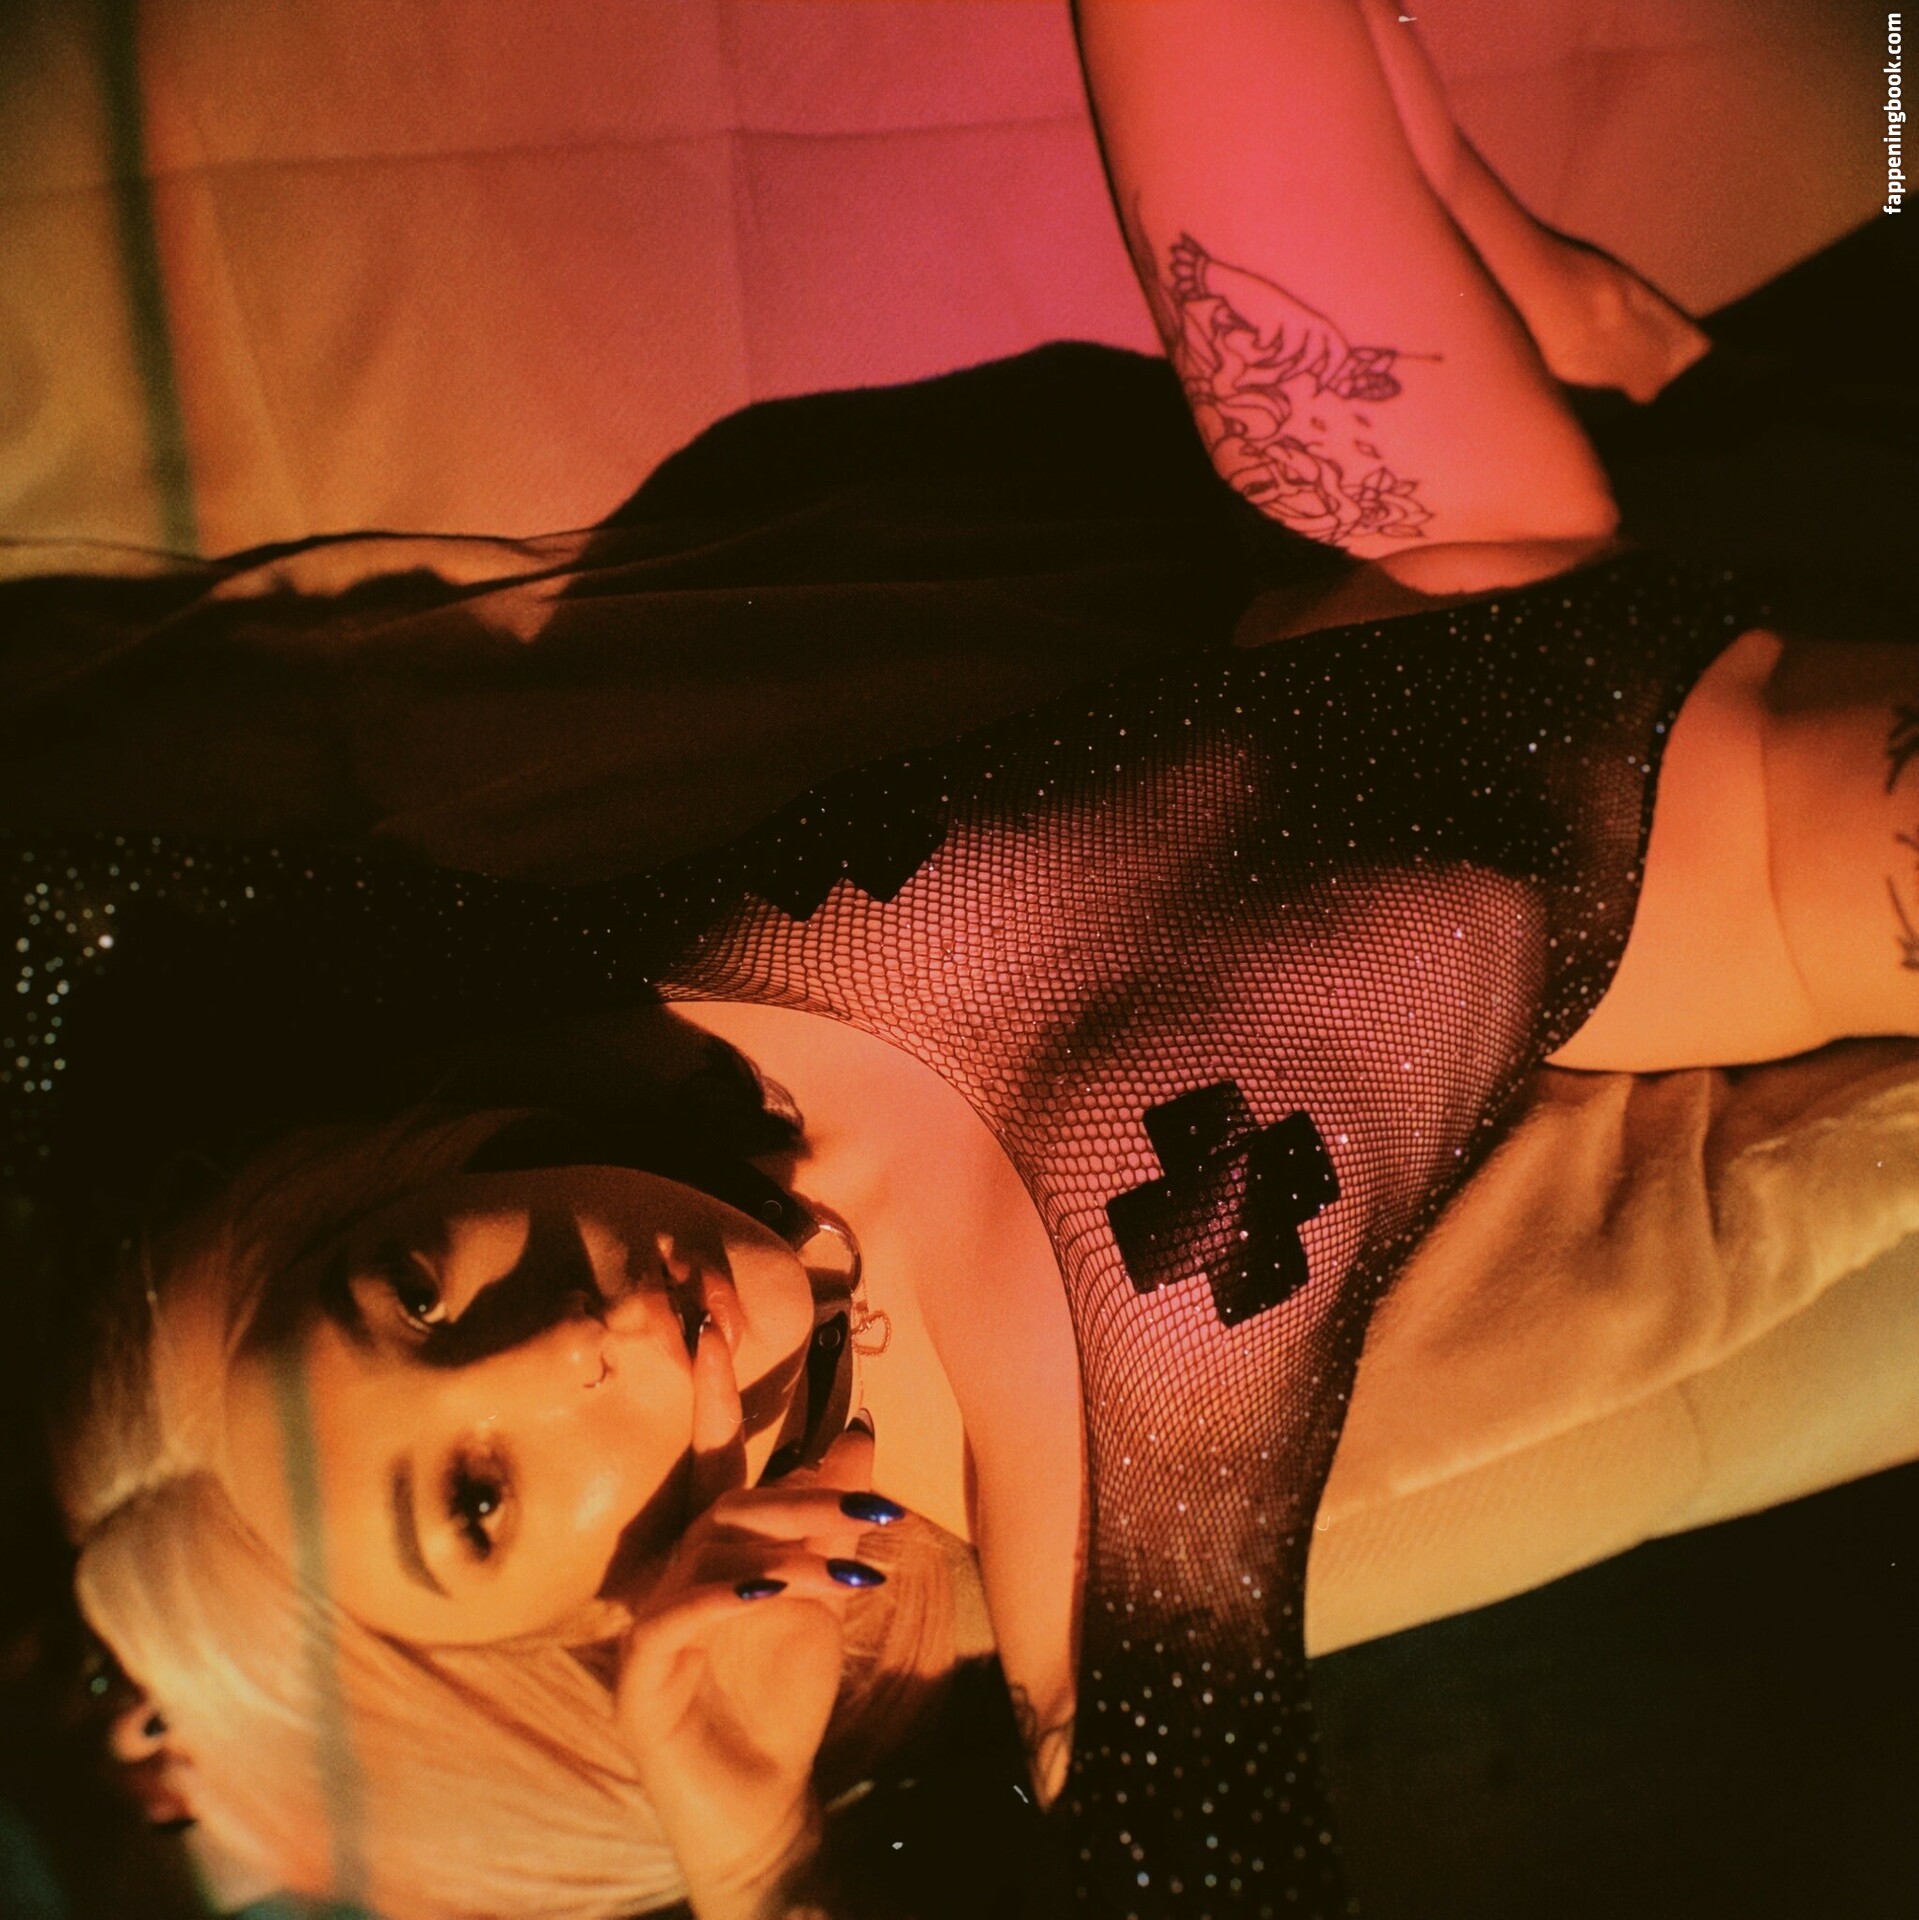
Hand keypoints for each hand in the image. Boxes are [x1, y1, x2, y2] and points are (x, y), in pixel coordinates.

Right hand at [614, 1339, 896, 1919]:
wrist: (763, 1806)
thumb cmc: (781, 1696)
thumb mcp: (820, 1592)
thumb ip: (832, 1516)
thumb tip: (860, 1427)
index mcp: (708, 1545)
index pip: (711, 1456)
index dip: (711, 1393)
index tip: (713, 1325)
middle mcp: (669, 1570)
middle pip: (726, 1499)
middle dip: (802, 1495)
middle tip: (872, 1506)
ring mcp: (648, 1619)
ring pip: (711, 1548)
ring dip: (789, 1545)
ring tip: (855, 1561)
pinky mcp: (640, 1672)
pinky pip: (680, 1613)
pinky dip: (734, 1594)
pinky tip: (780, 1592)